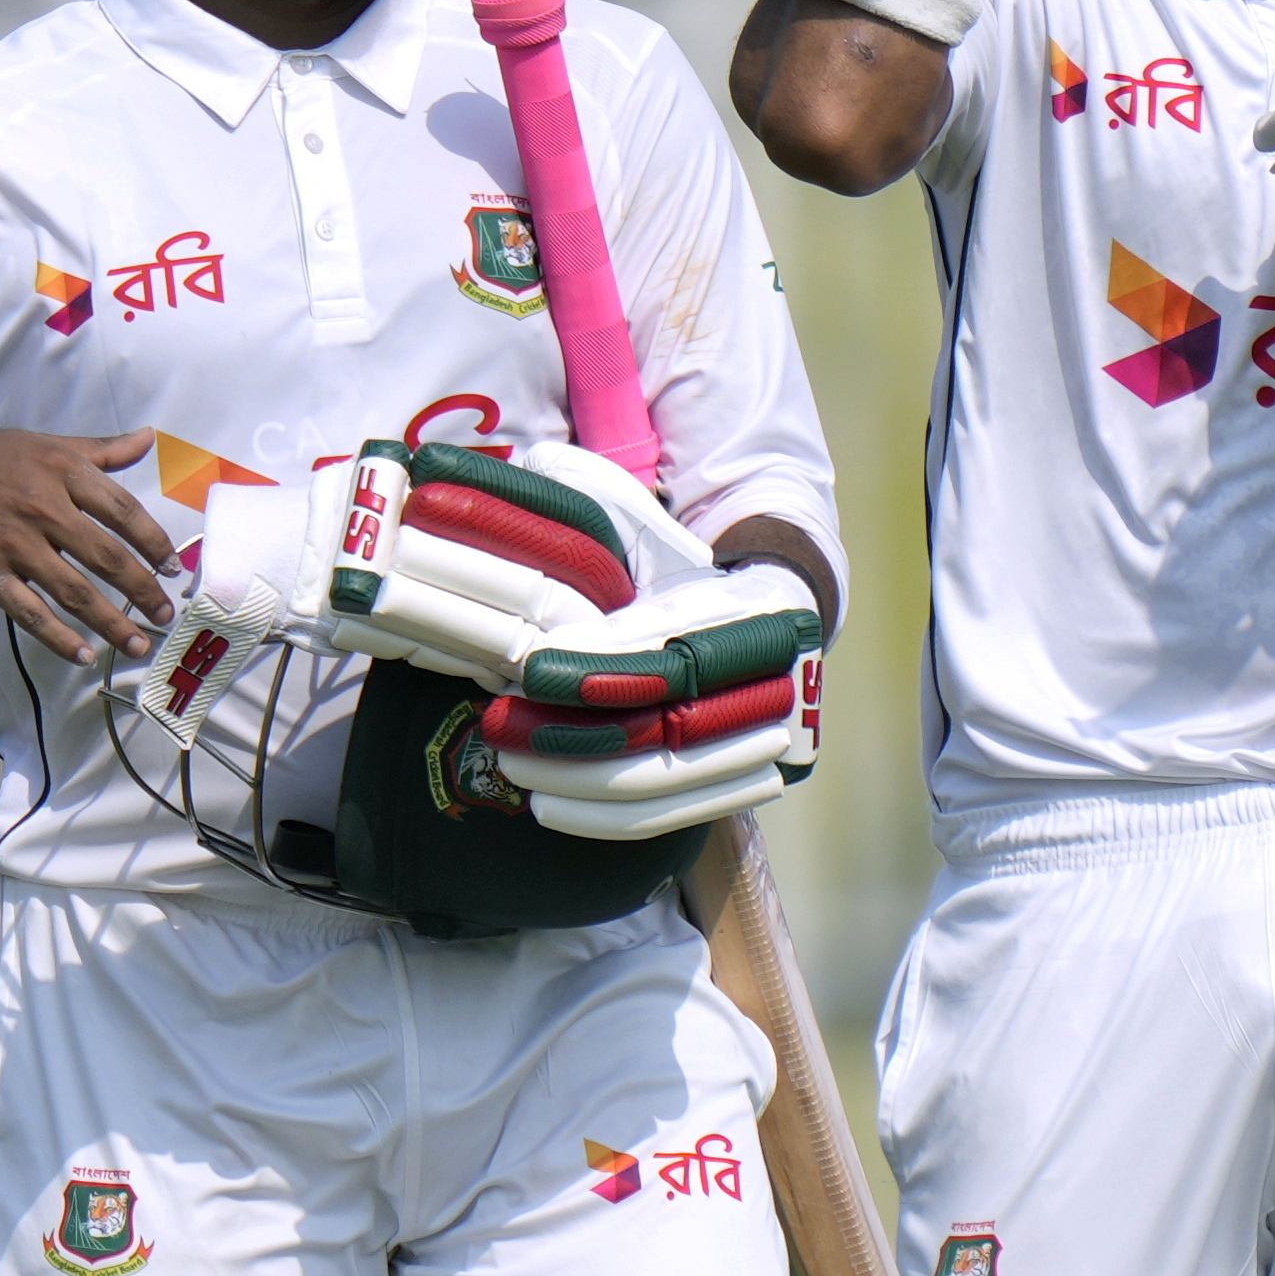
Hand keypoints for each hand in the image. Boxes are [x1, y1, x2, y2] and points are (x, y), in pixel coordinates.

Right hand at [0, 428, 177, 664]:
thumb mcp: (43, 444)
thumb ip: (99, 450)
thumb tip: (147, 438)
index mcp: (63, 472)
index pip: (122, 511)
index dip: (152, 542)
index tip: (172, 568)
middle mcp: (43, 508)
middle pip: (106, 556)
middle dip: (142, 589)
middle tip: (165, 613)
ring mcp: (14, 544)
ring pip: (74, 591)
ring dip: (111, 622)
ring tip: (136, 643)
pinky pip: (30, 612)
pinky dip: (59, 636)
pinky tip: (83, 653)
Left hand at [271, 440, 823, 840]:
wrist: (778, 625)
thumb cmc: (688, 574)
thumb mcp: (655, 531)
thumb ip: (602, 498)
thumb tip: (538, 459)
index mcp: (756, 604)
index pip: (671, 641)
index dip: (601, 660)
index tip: (528, 668)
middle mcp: (776, 676)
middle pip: (666, 718)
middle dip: (574, 728)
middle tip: (496, 721)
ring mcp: (773, 737)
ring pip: (664, 775)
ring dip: (578, 776)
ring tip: (508, 759)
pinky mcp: (752, 785)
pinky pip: (671, 815)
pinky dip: (605, 816)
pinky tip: (546, 803)